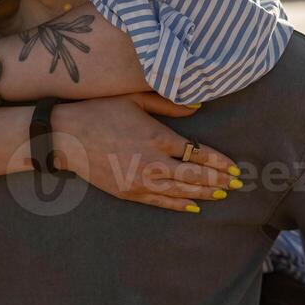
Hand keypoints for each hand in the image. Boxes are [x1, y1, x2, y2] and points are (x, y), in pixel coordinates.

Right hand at [51, 93, 241, 212]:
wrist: (67, 137)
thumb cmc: (100, 111)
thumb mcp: (135, 99)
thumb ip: (168, 104)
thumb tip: (198, 107)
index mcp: (158, 137)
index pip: (198, 152)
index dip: (219, 161)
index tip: (234, 166)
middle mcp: (153, 162)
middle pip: (195, 176)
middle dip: (219, 180)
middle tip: (238, 184)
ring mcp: (141, 180)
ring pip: (182, 191)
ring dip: (205, 193)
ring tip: (223, 194)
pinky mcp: (129, 192)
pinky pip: (161, 202)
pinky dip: (180, 204)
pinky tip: (195, 205)